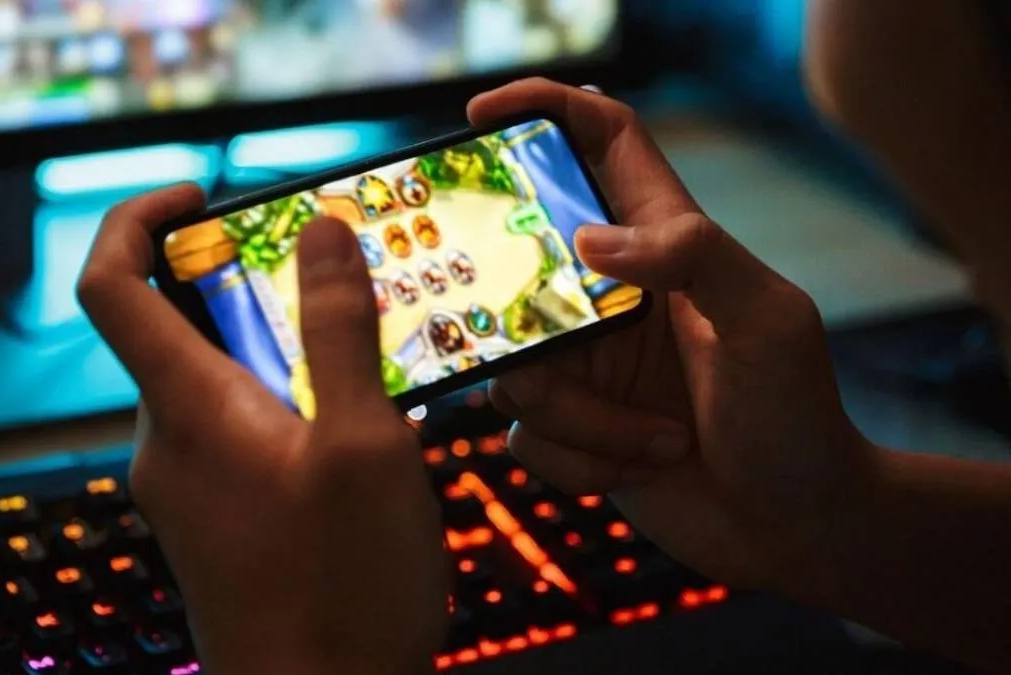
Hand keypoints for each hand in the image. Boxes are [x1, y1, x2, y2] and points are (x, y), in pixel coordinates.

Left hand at [78, 185, 446, 674]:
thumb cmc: (342, 591)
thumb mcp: (366, 445)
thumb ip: (340, 332)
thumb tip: (322, 234)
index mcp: (187, 409)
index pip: (109, 284)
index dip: (137, 218)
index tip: (199, 195)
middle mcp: (168, 444)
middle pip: (172, 326)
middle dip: (245, 285)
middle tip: (328, 279)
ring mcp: (187, 488)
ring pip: (214, 382)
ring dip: (278, 350)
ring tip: (364, 359)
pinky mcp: (216, 521)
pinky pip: (234, 432)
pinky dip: (282, 404)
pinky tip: (353, 433)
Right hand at [470, 79, 878, 588]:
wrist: (795, 524)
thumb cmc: (798, 415)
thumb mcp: (768, 320)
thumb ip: (696, 254)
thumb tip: (589, 239)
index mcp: (663, 243)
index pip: (600, 143)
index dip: (542, 110)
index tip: (481, 114)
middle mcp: (610, 294)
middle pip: (519, 265)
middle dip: (519, 315)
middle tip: (553, 350)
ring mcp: (584, 361)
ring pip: (514, 367)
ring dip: (580, 419)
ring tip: (657, 441)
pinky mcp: (569, 426)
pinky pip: (524, 434)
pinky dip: (580, 460)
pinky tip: (642, 468)